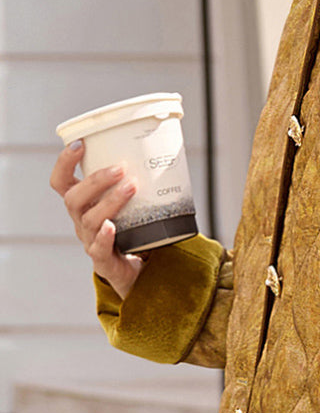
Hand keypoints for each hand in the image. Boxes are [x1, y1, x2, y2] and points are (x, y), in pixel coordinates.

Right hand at [50, 140, 144, 299]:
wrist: (135, 268)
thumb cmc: (130, 230)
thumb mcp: (127, 203)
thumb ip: (135, 182)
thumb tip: (164, 152)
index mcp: (83, 204)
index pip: (62, 182)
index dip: (64, 163)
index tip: (79, 144)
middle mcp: (81, 221)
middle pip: (73, 199)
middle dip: (95, 181)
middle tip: (120, 168)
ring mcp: (90, 241)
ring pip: (89, 220)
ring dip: (110, 201)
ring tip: (131, 188)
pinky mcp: (103, 260)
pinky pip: (99, 248)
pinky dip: (105, 236)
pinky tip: (112, 226)